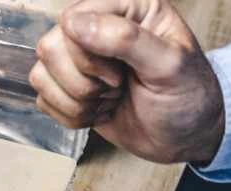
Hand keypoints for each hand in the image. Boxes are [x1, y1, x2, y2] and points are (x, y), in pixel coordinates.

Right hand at [30, 0, 225, 164]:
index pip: (73, 19)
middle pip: (51, 47)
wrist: (185, 137)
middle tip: (118, 88)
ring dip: (77, 101)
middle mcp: (99, 27)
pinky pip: (43, 99)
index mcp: (127, 8)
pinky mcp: (69, 88)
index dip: (88, 54)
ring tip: (111, 100)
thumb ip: (126, 39)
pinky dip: (71, 116)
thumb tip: (75, 24)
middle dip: (83, 82)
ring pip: (41, 74)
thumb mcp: (169, 66)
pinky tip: (100, 111)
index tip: (120, 75)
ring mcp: (80, 59)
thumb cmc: (188, 97)